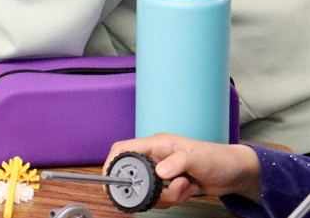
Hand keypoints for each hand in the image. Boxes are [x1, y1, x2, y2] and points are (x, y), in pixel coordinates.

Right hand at [104, 134, 260, 206]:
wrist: (234, 174)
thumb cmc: (217, 158)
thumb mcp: (197, 158)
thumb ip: (177, 162)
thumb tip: (159, 172)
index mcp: (156, 145)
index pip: (124, 149)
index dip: (112, 162)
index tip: (110, 179)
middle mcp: (156, 158)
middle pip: (134, 175)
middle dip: (146, 189)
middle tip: (160, 192)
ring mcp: (163, 173)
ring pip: (149, 190)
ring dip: (166, 196)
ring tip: (184, 186)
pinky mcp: (170, 185)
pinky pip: (161, 198)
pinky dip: (174, 199)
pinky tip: (188, 190)